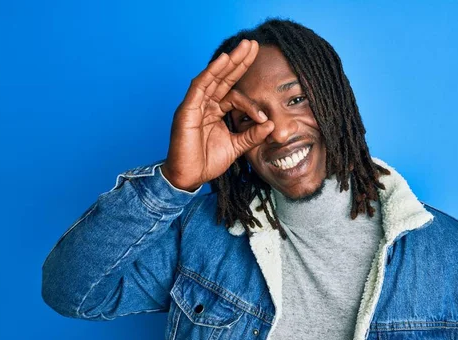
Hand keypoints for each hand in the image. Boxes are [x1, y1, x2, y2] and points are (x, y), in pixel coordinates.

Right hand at [162, 39, 274, 190]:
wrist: (189, 177)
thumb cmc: (207, 162)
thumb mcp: (236, 147)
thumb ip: (252, 135)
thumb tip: (271, 124)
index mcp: (215, 111)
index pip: (235, 96)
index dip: (252, 103)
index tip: (265, 118)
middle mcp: (205, 104)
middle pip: (224, 78)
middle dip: (239, 61)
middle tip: (254, 44)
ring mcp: (195, 105)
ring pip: (213, 77)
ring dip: (229, 61)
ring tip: (243, 47)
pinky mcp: (187, 109)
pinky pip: (200, 86)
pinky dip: (212, 72)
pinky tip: (224, 60)